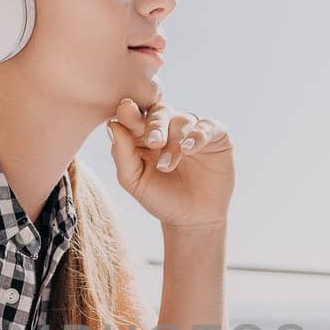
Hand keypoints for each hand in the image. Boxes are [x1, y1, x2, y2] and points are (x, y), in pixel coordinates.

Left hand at [106, 97, 233, 229]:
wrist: (192, 220)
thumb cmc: (161, 198)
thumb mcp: (135, 181)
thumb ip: (122, 154)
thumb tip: (112, 125)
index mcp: (145, 134)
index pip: (137, 116)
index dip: (131, 113)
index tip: (125, 110)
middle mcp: (169, 128)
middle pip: (160, 112)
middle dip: (155, 125)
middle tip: (153, 142)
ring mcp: (193, 130)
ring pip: (182, 121)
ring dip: (174, 142)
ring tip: (168, 166)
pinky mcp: (216, 137)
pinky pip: (208, 127)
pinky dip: (198, 135)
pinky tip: (189, 149)